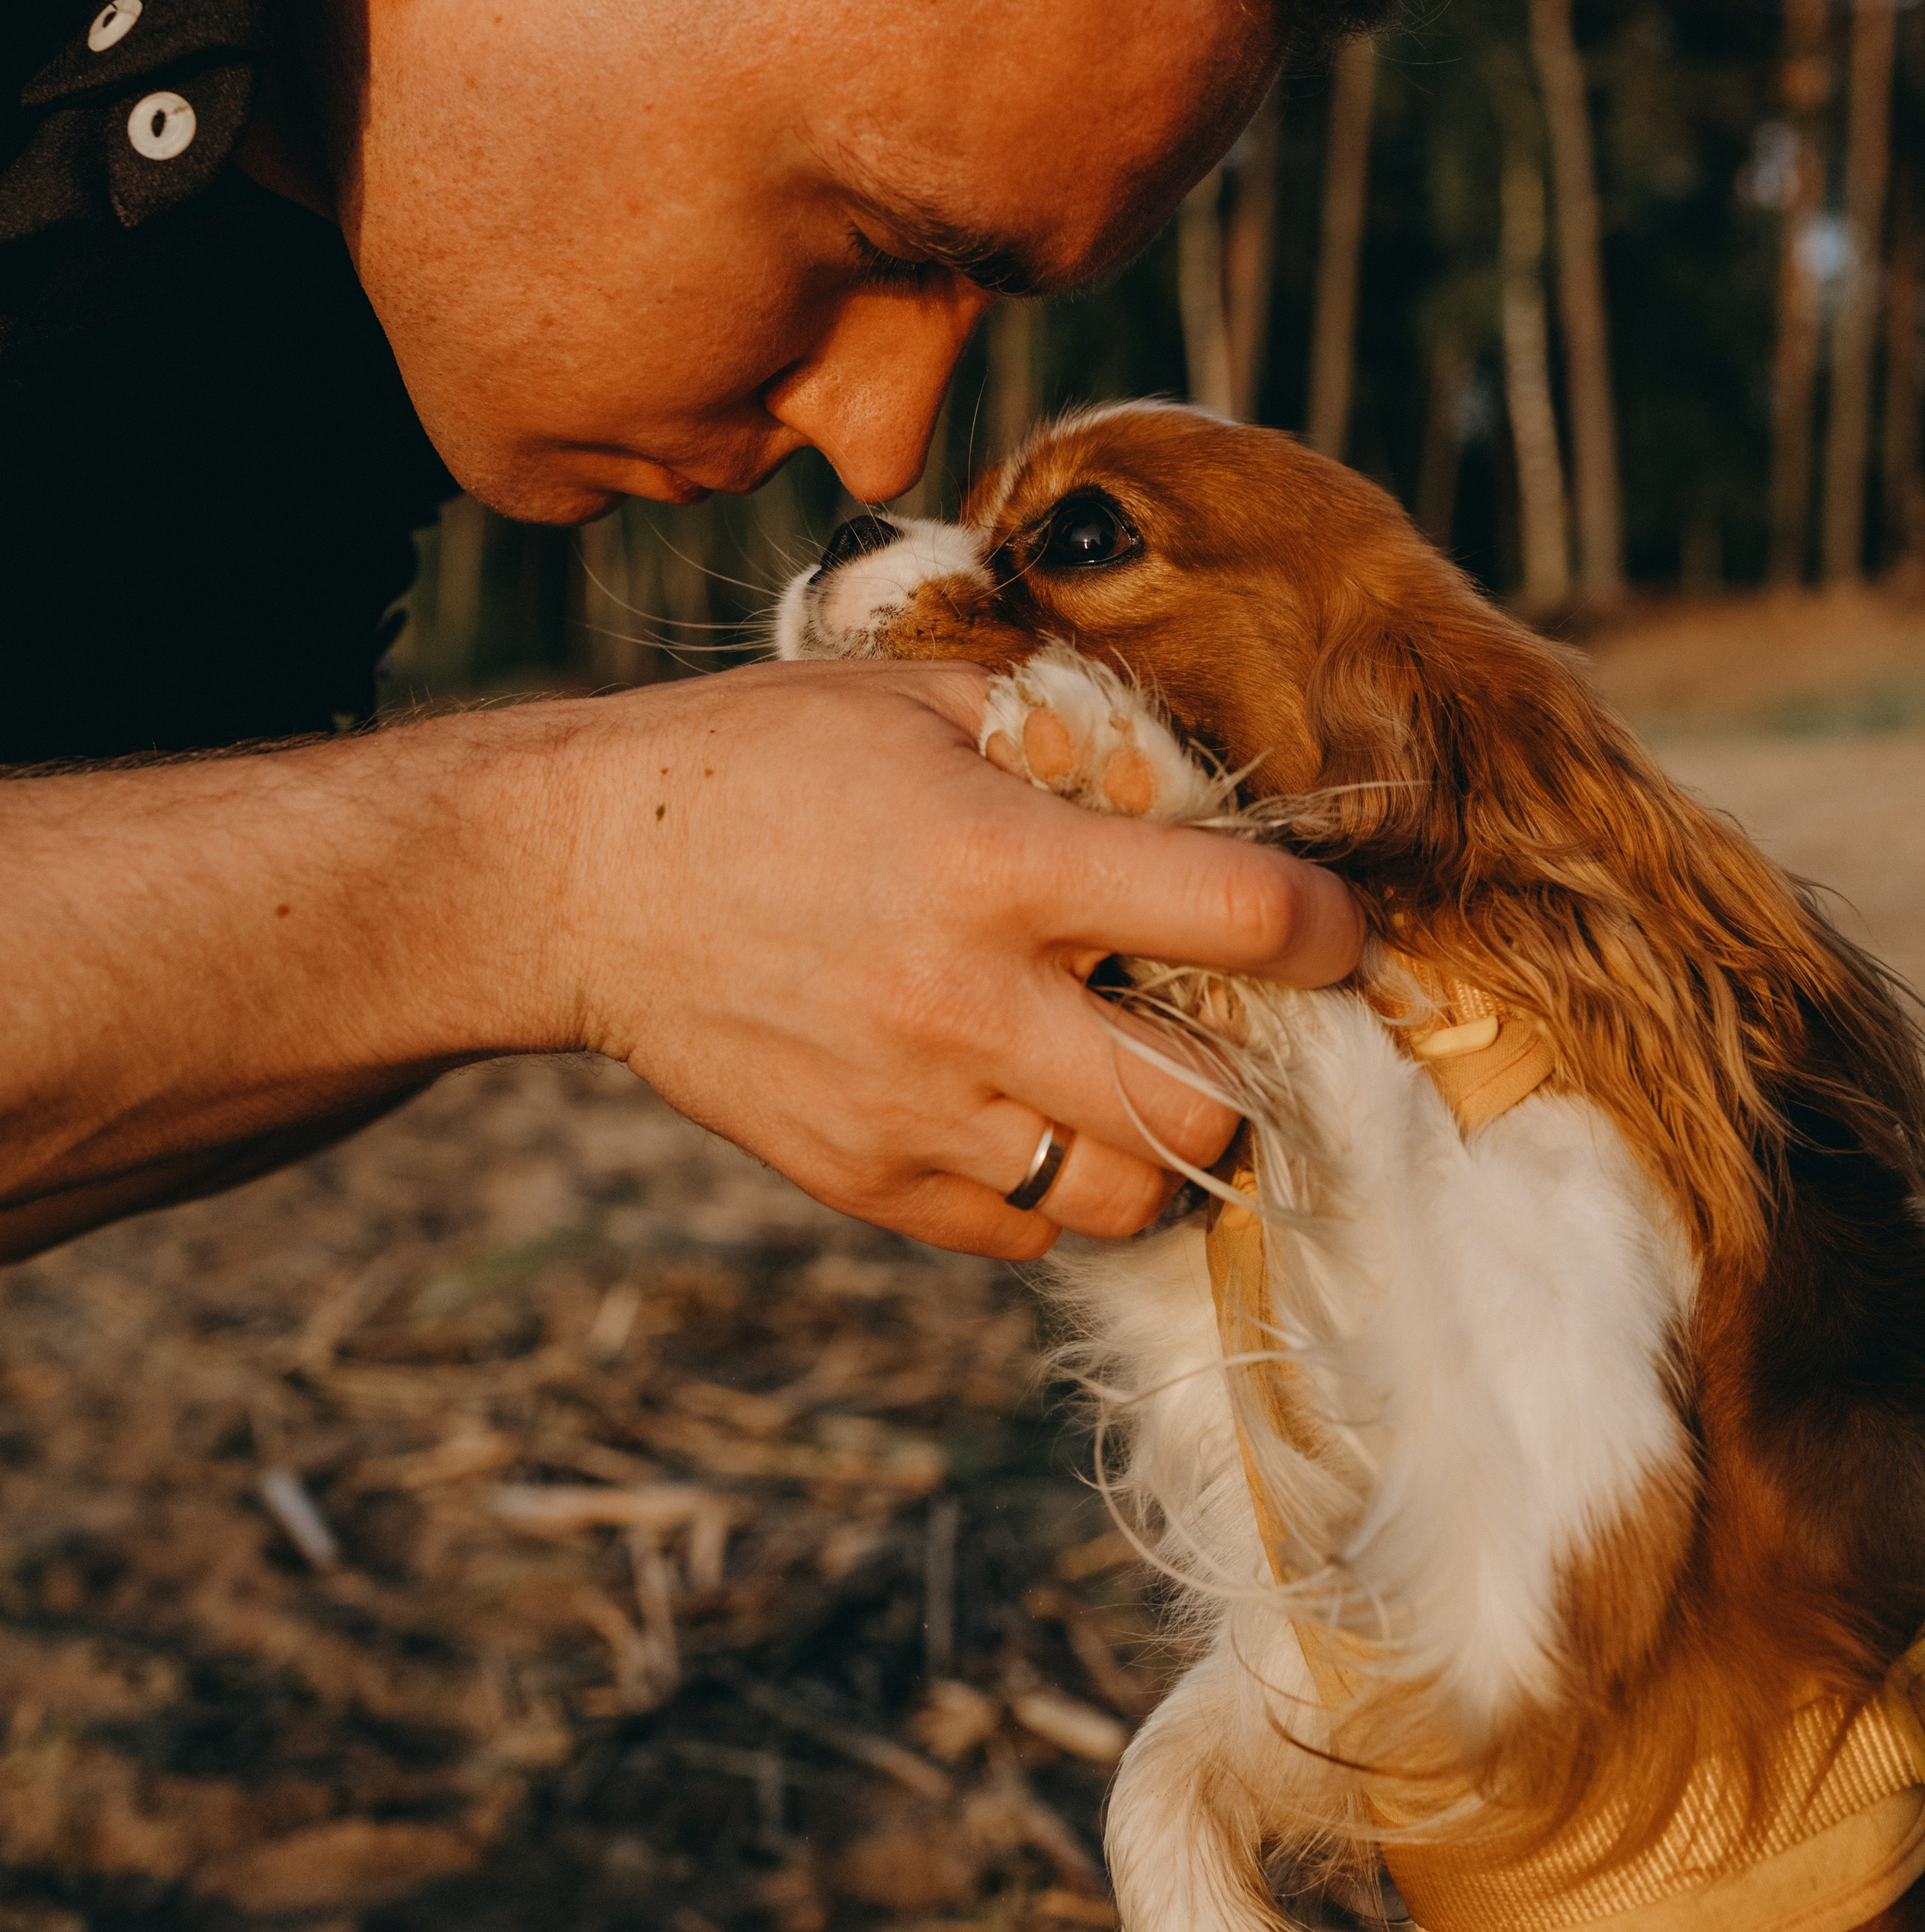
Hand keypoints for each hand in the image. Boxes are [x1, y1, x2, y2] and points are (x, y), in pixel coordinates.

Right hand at [0, 663, 1358, 1267]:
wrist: (582, 879)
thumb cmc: (762, 762)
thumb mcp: (922, 702)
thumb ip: (1072, 744)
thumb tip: (1202, 793)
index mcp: (1000, 864)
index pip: (1236, 921)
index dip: (1324, 929)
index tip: (1335, 928)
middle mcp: (972, 1005)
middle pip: (1208, 1108)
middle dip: (1246, 1066)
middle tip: (1218, 1016)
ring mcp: (918, 1112)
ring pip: (1128, 1194)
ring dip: (1156, 1137)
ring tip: (1121, 1065)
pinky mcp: (868, 1180)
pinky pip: (1024, 1229)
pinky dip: (1054, 1181)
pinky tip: (1021, 1100)